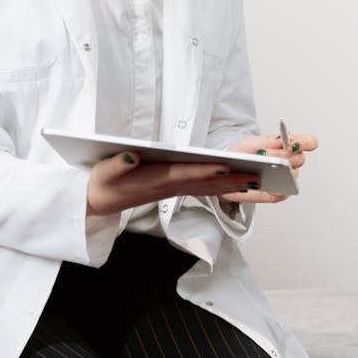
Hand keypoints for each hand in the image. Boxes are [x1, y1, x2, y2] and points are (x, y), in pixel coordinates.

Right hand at [86, 150, 260, 215]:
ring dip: (233, 184)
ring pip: (209, 187)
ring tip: (258, 178)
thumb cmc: (103, 184)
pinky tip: (240, 183)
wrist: (99, 202)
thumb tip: (132, 155)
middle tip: (258, 174)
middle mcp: (169, 187)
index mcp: (153, 180)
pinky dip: (224, 186)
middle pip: (205, 182)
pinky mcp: (176, 189)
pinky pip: (205, 188)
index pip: (184, 174)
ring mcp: (174, 190)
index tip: (225, 164)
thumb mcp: (103, 173)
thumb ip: (117, 164)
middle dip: (232, 178)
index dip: (205, 170)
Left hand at [219, 131, 318, 203]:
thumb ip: (267, 141)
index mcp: (288, 145)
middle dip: (283, 154)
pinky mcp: (278, 194)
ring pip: (293, 174)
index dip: (305, 142)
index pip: (309, 142)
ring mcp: (287, 178)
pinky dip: (275, 187)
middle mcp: (291, 162)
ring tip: (261, 165)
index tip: (291, 144)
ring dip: (278, 169)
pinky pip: (284, 193)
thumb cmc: (242, 154)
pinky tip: (263, 182)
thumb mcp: (251, 142)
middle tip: (264, 152)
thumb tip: (281, 142)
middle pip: (300, 158)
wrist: (226, 170)